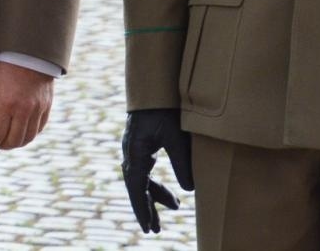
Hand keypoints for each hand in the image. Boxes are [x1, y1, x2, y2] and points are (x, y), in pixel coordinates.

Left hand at [0, 61, 51, 149]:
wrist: (29, 53)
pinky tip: (22, 131)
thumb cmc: (5, 68)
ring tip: (8, 139)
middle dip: (2, 145)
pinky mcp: (46, 107)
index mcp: (6, 103)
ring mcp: (37, 109)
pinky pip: (39, 129)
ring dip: (17, 143)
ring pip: (28, 138)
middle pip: (13, 140)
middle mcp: (23, 109)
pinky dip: (30, 134)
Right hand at [121, 108, 193, 233]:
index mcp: (136, 154)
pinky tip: (168, 192)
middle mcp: (131, 154)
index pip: (136, 188)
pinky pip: (144, 171)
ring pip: (140, 180)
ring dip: (153, 196)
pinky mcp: (140, 146)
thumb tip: (189, 190)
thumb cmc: (164, 112)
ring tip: (173, 209)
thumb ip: (182, 163)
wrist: (154, 90)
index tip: (148, 227)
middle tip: (155, 230)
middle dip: (146, 209)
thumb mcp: (176, 138)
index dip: (142, 209)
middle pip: (136, 188)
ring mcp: (134, 150)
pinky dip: (154, 184)